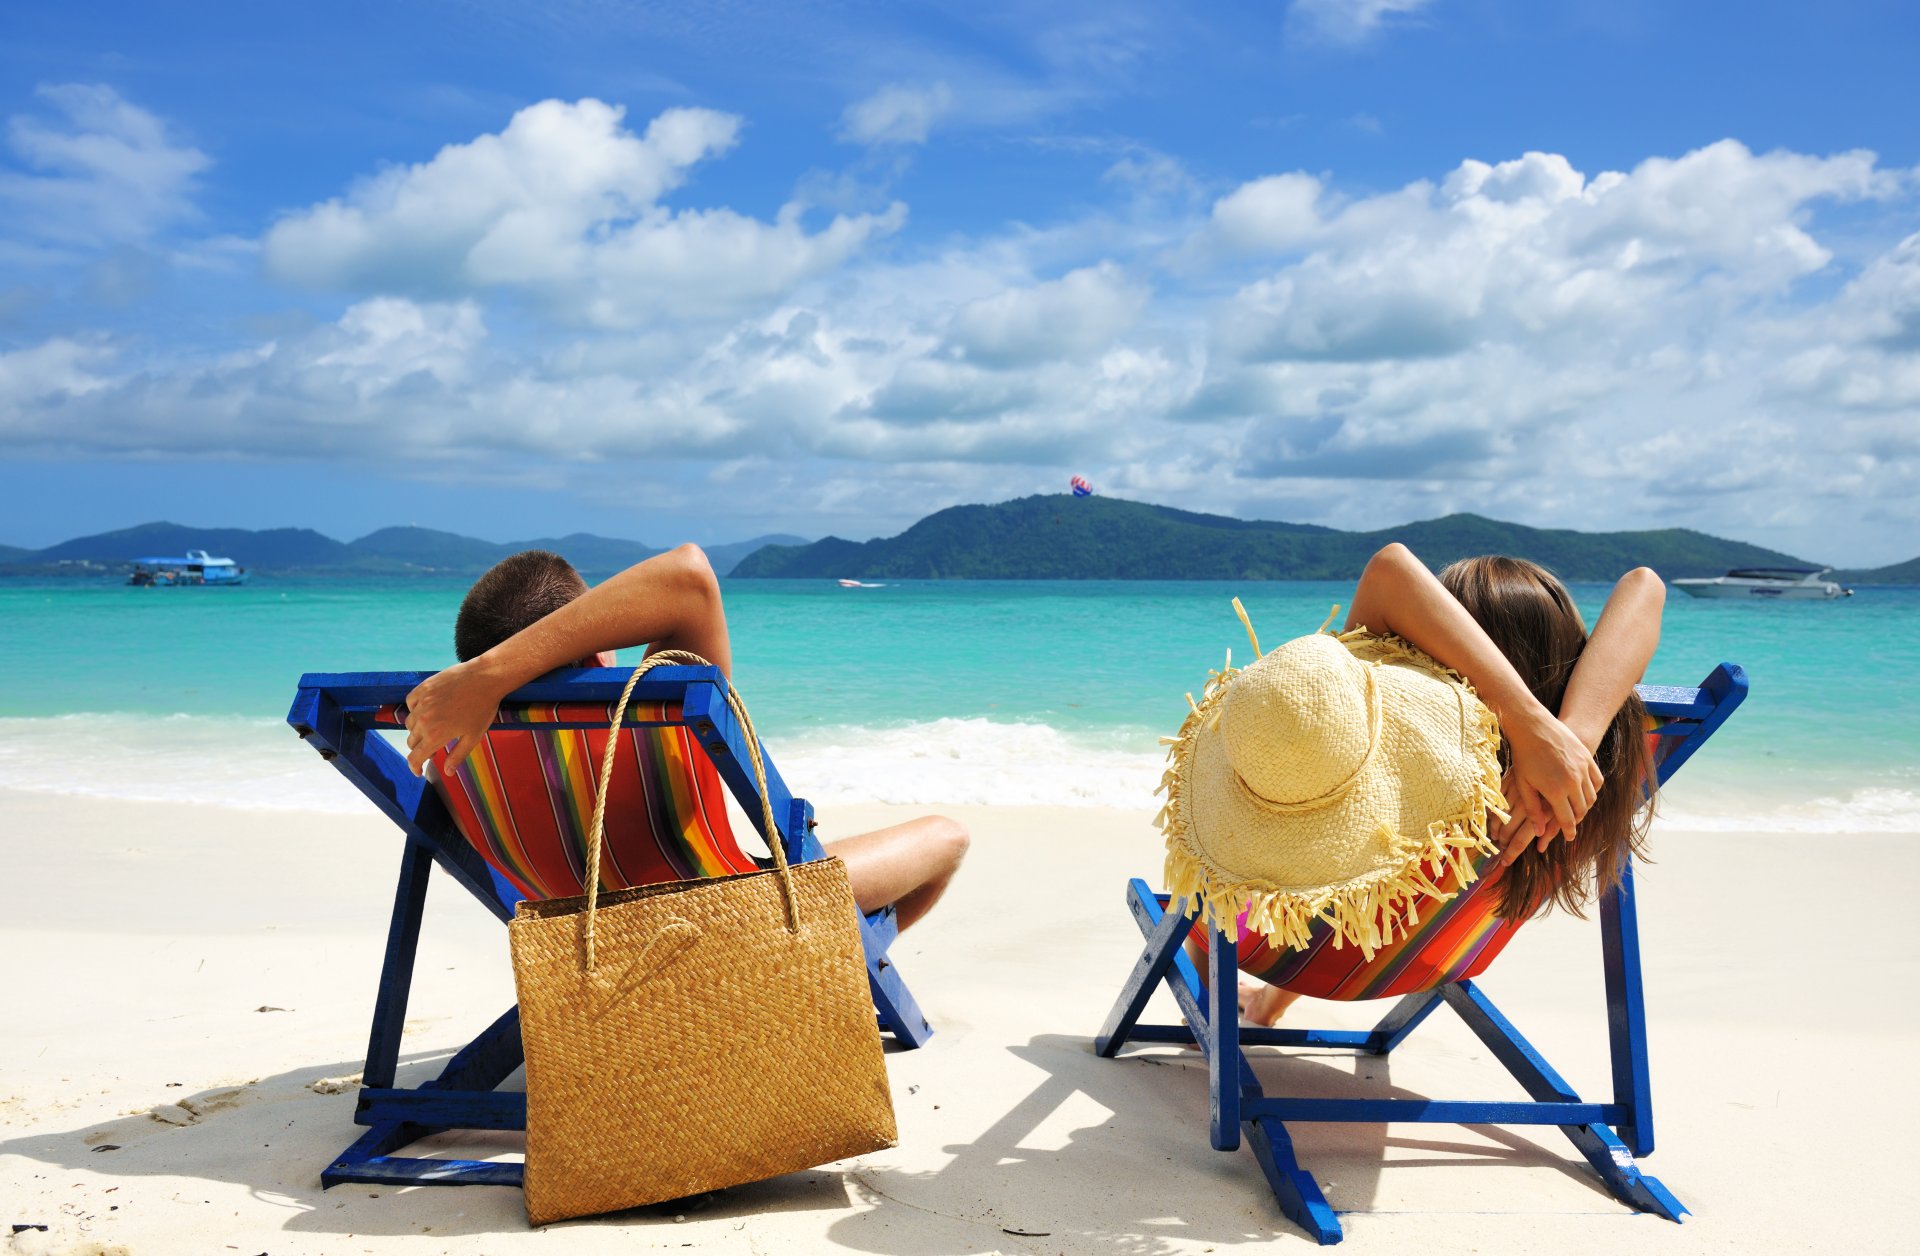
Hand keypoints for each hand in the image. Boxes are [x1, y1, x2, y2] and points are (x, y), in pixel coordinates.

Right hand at [403, 659, 506, 775]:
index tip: (418, 771)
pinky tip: (427, 711)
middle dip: (421, 749)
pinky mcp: (423, 688)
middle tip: (435, 749)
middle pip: (412, 741)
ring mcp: (422, 703)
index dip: (414, 767)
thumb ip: (457, 756)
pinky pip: (410, 703)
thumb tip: (447, 772)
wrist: (485, 678)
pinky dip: (415, 710)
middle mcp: (424, 720)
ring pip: (409, 724)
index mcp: (436, 735)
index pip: (415, 757)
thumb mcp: (473, 737)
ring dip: (417, 731)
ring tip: (433, 729)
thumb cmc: (483, 708)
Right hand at [1493, 772, 1573, 865]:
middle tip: (1499, 853)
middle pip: (1509, 829)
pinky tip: (1492, 821)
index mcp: (1543, 810)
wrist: (1554, 747)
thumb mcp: (1558, 805)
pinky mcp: (1508, 779)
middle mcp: (1527, 801)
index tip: (1505, 862)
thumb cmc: (1562, 781)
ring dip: (1496, 830)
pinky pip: (1496, 801)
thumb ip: (1551, 827)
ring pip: (1500, 816)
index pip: (1523, 838)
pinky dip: (1493, 813)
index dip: (1513, 852)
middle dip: (1503, 844)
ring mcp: (1515, 790)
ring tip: (1495, 839)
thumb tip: (1542, 848)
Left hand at [1500, 708, 1602, 848]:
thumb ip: (1533, 810)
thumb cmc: (1523, 756)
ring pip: (1591, 797)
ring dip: (1585, 806)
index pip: (1566, 819)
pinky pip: (1597, 781)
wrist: (1532, 726)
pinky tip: (1586, 793)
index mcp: (1555, 791)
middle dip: (1576, 820)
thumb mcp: (1523, 785)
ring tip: (1577, 810)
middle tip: (1571, 824)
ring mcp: (1582, 769)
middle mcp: (1572, 782)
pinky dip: (1593, 790)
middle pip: (1581, 810)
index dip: (1568, 831)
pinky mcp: (1587, 758)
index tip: (1569, 838)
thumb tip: (1539, 832)